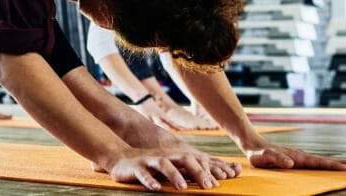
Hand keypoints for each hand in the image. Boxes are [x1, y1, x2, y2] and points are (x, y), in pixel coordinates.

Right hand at [104, 146, 239, 190]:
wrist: (122, 159)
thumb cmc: (151, 166)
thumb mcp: (171, 167)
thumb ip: (188, 172)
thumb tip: (211, 181)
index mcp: (176, 157)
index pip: (196, 160)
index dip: (210, 169)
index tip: (223, 181)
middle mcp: (166, 156)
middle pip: (184, 160)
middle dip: (198, 172)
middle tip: (209, 186)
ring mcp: (150, 160)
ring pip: (164, 165)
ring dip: (175, 175)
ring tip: (183, 187)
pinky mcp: (136, 167)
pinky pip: (144, 174)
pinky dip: (150, 181)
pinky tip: (156, 188)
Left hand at [245, 140, 345, 170]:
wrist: (253, 144)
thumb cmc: (258, 153)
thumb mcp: (264, 157)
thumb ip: (276, 159)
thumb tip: (291, 163)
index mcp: (297, 157)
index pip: (318, 162)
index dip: (332, 165)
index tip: (345, 168)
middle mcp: (301, 156)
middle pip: (324, 160)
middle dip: (340, 163)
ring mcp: (300, 156)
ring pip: (321, 160)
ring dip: (335, 163)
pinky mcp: (297, 158)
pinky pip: (315, 162)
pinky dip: (326, 164)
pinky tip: (331, 166)